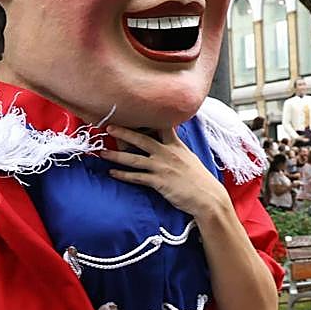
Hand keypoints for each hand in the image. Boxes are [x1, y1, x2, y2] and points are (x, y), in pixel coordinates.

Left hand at [97, 126, 225, 216]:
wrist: (207, 197)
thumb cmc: (199, 180)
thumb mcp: (189, 158)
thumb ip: (177, 149)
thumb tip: (169, 142)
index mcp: (176, 146)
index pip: (161, 127)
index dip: (146, 119)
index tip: (132, 112)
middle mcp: (167, 154)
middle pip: (141, 139)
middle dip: (124, 133)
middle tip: (109, 127)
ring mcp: (162, 167)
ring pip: (134, 159)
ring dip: (116, 156)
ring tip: (103, 153)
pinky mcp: (159, 182)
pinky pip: (137, 177)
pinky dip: (123, 175)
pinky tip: (113, 173)